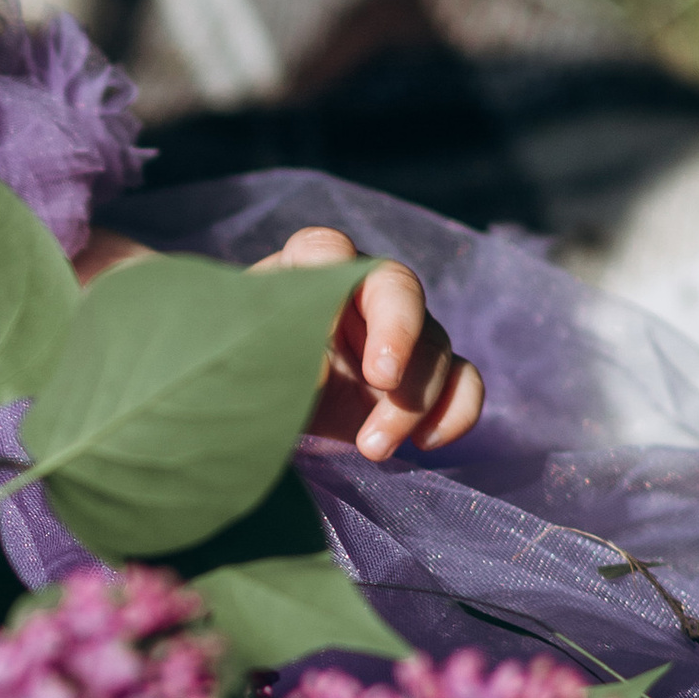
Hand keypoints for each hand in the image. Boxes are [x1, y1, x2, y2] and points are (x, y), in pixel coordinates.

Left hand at [252, 226, 483, 458]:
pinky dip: (456, 410)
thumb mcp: (238, 369)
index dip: (334, 277)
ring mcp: (396, 335)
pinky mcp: (418, 378)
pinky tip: (426, 443)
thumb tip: (322, 370)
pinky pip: (462, 380)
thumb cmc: (236, 383)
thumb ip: (271, 357)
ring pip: (434, 343)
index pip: (326, 250)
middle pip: (399, 289)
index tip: (326, 326)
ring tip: (372, 448)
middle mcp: (357, 297)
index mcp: (303, 277)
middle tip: (383, 381)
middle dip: (399, 333)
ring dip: (414, 398)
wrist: (253, 425)